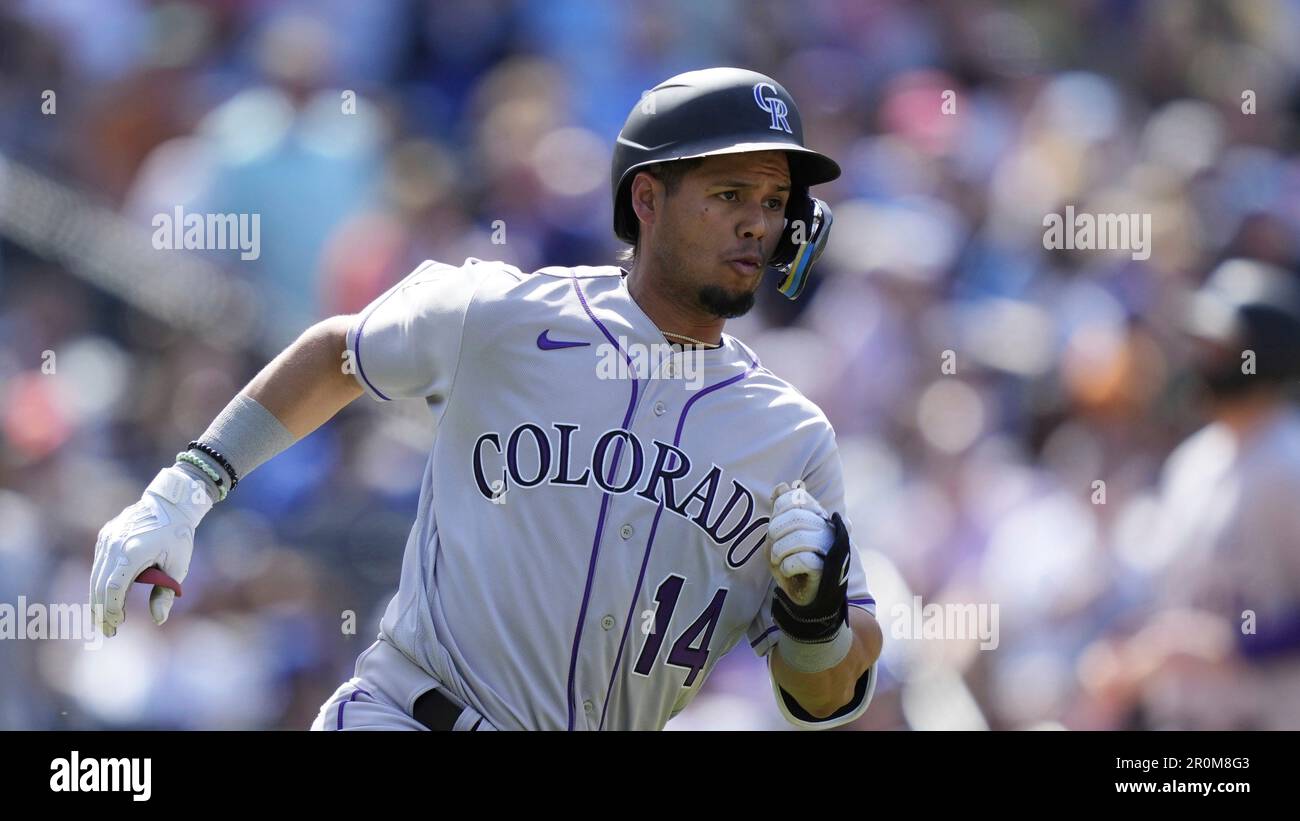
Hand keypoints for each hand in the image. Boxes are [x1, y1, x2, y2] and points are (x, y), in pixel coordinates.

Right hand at [90, 466, 211, 635]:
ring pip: (96, 575)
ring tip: (104, 619)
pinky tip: (105, 598)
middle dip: (101, 610)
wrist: (170, 503)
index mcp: (133, 552)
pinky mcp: (105, 536)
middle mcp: (115, 545)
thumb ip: (166, 593)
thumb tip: (159, 620)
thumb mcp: (178, 565)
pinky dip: (99, 583)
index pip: (114, 587)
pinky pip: (99, 564)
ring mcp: (107, 539)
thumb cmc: (178, 535)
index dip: (112, 609)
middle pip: (99, 584)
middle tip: (107, 631)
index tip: (117, 625)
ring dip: (97, 599)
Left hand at [767, 480, 832, 604]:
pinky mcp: (829, 568)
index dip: (779, 510)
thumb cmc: (791, 565)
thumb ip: (781, 510)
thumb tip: (784, 485)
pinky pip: (802, 559)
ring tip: (779, 561)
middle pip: (796, 515)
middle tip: (774, 549)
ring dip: (779, 551)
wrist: (804, 598)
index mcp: (817, 515)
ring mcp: (831, 547)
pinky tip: (789, 571)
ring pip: (799, 537)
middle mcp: (828, 527)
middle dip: (776, 532)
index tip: (775, 530)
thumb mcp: (779, 536)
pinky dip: (787, 567)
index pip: (796, 497)